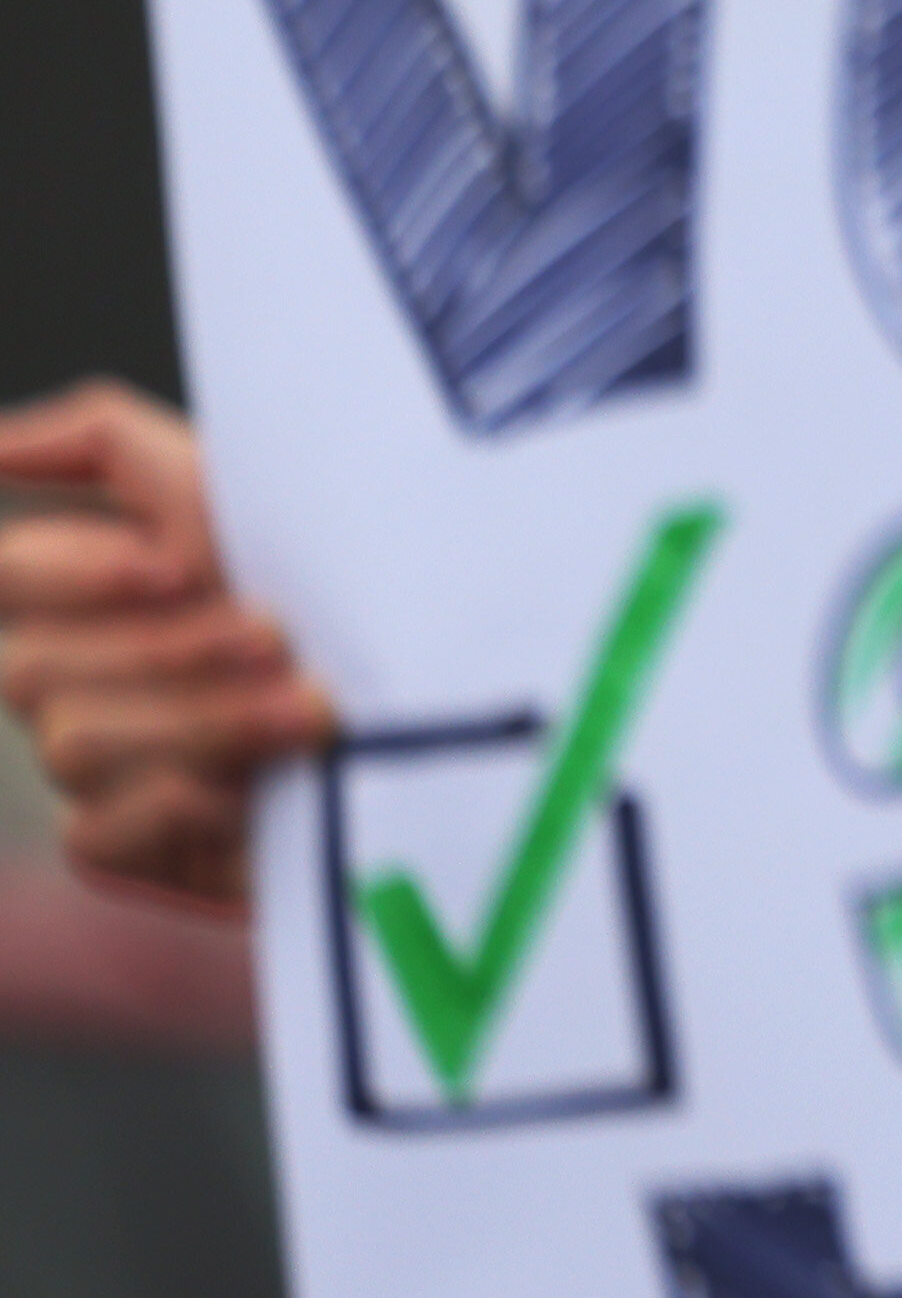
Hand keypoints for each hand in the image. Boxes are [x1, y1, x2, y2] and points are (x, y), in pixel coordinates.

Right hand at [0, 382, 327, 911]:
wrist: (460, 719)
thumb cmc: (362, 592)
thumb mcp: (256, 504)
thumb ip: (116, 449)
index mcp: (102, 585)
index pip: (8, 571)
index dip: (72, 573)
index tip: (172, 568)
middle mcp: (78, 675)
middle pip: (30, 666)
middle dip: (168, 651)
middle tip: (280, 639)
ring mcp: (94, 766)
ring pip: (74, 744)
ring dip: (203, 722)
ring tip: (312, 711)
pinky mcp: (124, 848)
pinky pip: (105, 831)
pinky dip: (191, 805)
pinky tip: (264, 792)